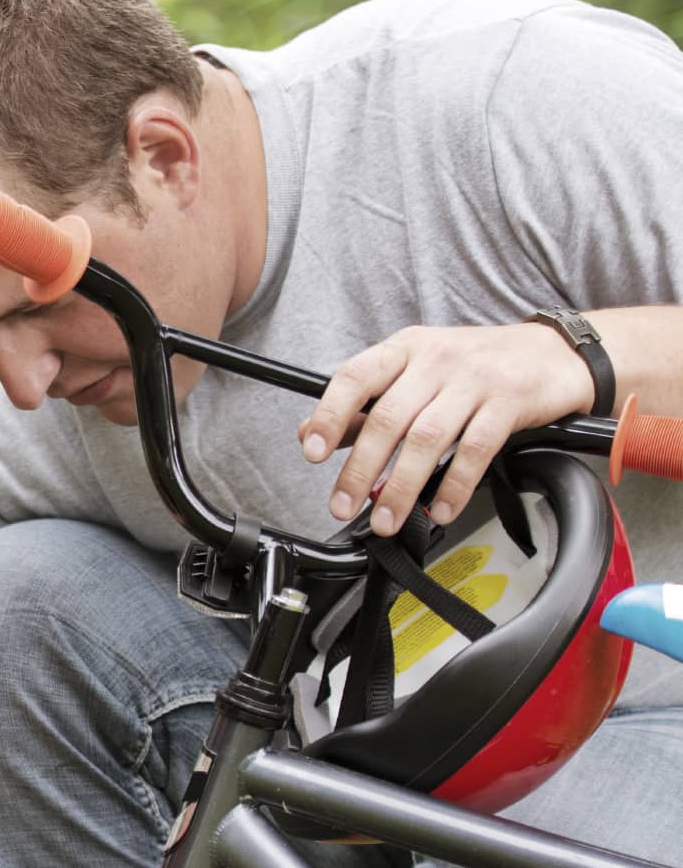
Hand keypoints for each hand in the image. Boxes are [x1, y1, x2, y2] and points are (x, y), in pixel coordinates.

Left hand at [298, 323, 594, 535]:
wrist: (556, 352)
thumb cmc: (479, 363)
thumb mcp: (418, 369)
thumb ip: (368, 401)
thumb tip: (313, 432)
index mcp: (405, 348)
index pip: (355, 377)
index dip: (330, 415)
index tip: (312, 450)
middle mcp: (436, 360)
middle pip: (388, 418)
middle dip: (359, 469)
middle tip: (342, 504)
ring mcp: (474, 380)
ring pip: (427, 438)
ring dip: (401, 486)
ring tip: (385, 518)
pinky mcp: (509, 403)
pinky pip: (475, 450)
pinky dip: (453, 486)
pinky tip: (439, 509)